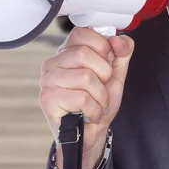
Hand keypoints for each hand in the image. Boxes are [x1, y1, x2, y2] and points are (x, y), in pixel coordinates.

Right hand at [39, 27, 133, 168]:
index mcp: (66, 52)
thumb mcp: (114, 76)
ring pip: (85, 77)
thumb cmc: (96, 103)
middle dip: (104, 74)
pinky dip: (95, 109)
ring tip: (97, 103)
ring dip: (101, 96)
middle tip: (102, 87)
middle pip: (84, 54)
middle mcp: (52, 63)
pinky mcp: (48, 99)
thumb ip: (121, 54)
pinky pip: (82, 98)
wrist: (88, 136)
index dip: (101, 45)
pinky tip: (90, 114)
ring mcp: (47, 81)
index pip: (81, 32)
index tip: (107, 61)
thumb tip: (120, 40)